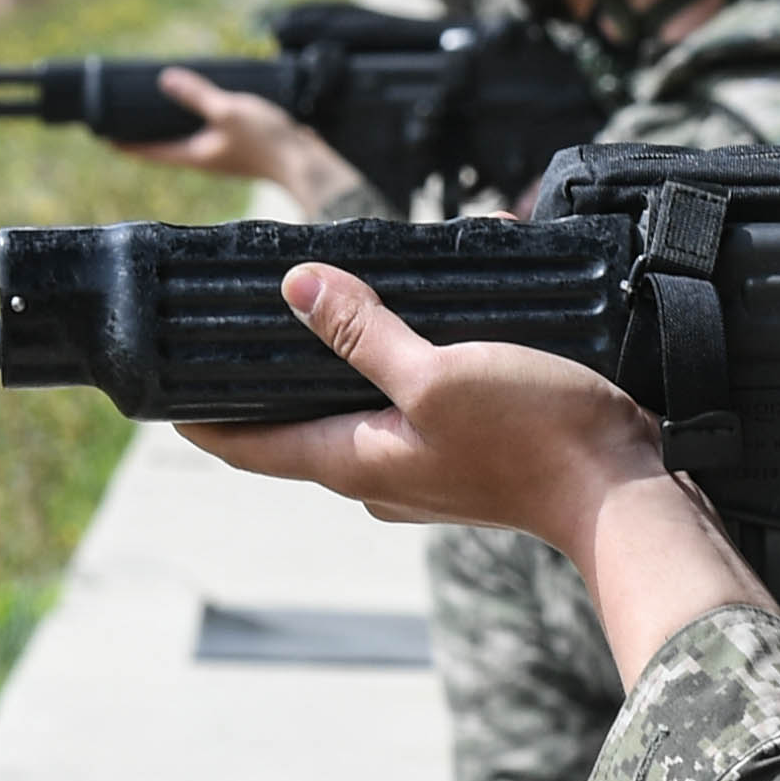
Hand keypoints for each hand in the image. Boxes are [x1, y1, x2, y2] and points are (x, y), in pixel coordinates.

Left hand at [114, 64, 357, 210]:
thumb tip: (165, 79)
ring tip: (157, 106)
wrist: (308, 162)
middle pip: (165, 147)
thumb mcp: (228, 111)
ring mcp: (223, 154)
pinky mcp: (241, 147)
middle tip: (124, 115)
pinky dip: (196, 120)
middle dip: (145, 133)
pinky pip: (209, 132)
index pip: (149, 152)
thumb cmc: (267, 141)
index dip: (124, 143)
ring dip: (171, 125)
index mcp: (195, 156)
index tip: (102, 135)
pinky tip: (201, 105)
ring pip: (187, 139)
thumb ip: (197, 95)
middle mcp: (205, 158)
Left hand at [183, 263, 659, 536]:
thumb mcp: (438, 371)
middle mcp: (377, 475)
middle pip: (295, 427)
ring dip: (339, 364)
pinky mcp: (467, 457)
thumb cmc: (532, 437)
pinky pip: (410, 407)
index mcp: (352, 461)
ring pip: (356, 412)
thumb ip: (364, 332)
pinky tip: (417, 326)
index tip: (156, 388)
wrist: (623, 493)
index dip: (196, 418)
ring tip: (324, 309)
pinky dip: (398, 367)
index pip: (246, 446)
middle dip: (268, 377)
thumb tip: (295, 288)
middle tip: (236, 324)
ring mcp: (423, 471)